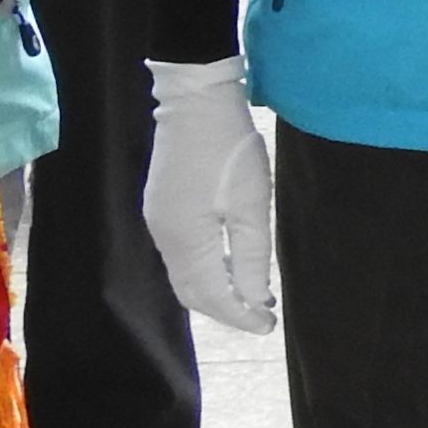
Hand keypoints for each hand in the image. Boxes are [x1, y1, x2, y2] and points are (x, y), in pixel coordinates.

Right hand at [141, 55, 280, 332]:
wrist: (195, 100)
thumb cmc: (230, 149)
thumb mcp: (252, 202)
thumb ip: (252, 256)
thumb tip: (254, 300)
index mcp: (185, 241)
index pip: (210, 296)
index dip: (239, 316)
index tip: (268, 327)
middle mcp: (164, 237)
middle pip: (192, 291)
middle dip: (227, 309)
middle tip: (263, 318)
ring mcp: (158, 222)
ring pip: (186, 275)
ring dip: (218, 289)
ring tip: (254, 296)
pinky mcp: (162, 208)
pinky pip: (183, 255)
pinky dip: (207, 269)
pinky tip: (233, 265)